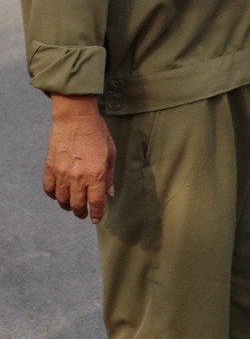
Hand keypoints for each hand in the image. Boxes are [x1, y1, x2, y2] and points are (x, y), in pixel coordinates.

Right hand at [44, 96, 114, 221]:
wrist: (75, 119)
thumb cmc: (97, 134)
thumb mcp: (111, 154)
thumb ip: (110, 176)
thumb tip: (110, 194)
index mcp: (96, 174)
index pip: (95, 202)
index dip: (96, 213)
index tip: (96, 219)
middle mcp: (77, 177)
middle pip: (76, 204)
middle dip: (81, 212)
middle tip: (83, 213)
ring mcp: (62, 173)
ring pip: (61, 199)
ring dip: (67, 205)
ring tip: (71, 205)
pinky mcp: (50, 168)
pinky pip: (49, 189)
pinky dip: (53, 195)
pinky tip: (59, 194)